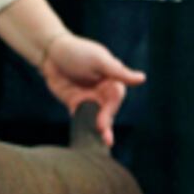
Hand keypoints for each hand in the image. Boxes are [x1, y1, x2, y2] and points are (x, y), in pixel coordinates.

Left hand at [40, 32, 145, 147]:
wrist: (51, 52)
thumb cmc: (77, 51)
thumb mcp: (99, 60)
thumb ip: (119, 72)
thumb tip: (142, 79)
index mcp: (112, 79)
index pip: (116, 97)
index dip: (111, 108)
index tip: (106, 117)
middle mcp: (103, 90)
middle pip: (109, 110)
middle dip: (107, 123)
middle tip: (104, 135)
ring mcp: (89, 98)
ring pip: (98, 117)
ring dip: (100, 130)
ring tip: (103, 142)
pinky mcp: (76, 103)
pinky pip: (83, 118)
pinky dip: (86, 128)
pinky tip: (87, 138)